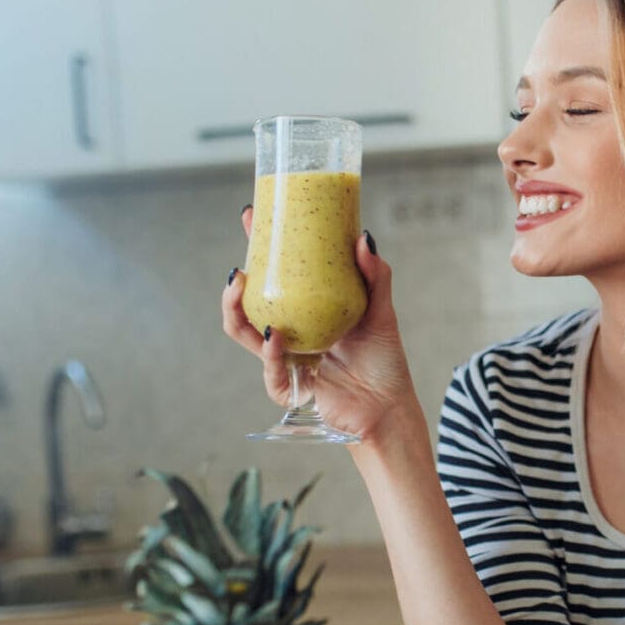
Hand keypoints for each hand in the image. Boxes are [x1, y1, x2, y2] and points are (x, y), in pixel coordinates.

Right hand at [222, 207, 416, 440]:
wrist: (390, 406)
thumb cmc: (384, 360)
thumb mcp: (381, 311)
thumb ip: (375, 276)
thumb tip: (364, 237)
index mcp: (306, 313)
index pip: (275, 277)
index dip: (259, 249)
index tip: (251, 218)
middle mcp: (292, 334)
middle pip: (249, 307)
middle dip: (235, 287)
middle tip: (238, 268)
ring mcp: (288, 361)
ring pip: (247, 337)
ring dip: (238, 315)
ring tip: (242, 291)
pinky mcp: (292, 388)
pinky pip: (272, 371)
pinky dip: (271, 354)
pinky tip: (275, 336)